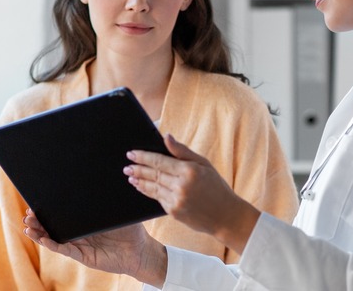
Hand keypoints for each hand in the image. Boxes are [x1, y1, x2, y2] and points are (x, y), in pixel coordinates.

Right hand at [22, 209, 166, 286]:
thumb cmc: (131, 230)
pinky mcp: (84, 256)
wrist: (141, 251)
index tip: (36, 201)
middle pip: (54, 226)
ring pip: (55, 239)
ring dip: (40, 234)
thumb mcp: (118, 210)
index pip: (64, 214)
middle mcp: (80, 234)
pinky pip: (65, 250)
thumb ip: (108, 198)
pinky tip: (43, 239)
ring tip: (28, 226)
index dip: (49, 209)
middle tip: (28, 213)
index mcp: (86, 222)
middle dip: (39, 220)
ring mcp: (80, 245)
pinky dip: (52, 245)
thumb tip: (102, 178)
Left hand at [125, 134, 260, 253]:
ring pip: (152, 187)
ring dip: (139, 181)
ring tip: (130, 176)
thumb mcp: (204, 164)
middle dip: (138, 169)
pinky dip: (148, 191)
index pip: (159, 161)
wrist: (225, 215)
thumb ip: (182, 151)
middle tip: (126, 165)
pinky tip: (142, 187)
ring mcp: (176, 200)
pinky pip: (157, 198)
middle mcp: (181, 186)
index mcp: (189, 170)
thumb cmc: (216, 186)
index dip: (143, 157)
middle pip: (153, 174)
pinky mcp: (174, 211)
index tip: (132, 153)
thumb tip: (166, 137)